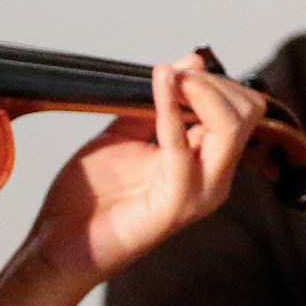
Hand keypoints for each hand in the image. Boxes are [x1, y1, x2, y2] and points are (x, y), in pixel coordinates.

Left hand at [25, 58, 261, 289]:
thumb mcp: (124, 132)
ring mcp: (198, 194)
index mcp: (205, 162)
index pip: (240, 109)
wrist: (60, 243)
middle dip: (211, 83)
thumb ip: (157, 101)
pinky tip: (157, 88)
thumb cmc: (89, 196)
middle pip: (246, 114)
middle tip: (171, 73)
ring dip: (198, 92)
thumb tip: (189, 62)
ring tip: (165, 78)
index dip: (212, 81)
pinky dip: (169, 111)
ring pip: (231, 127)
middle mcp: (212, 179)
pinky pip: (182, 149)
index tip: (173, 68)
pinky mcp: (175, 206)